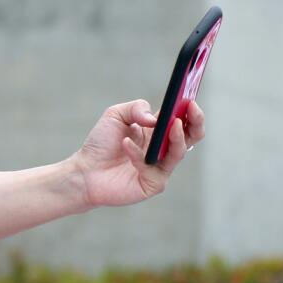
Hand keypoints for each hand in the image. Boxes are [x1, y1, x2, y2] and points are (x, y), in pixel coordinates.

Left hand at [68, 99, 205, 207]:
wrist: (85, 170)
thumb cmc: (101, 142)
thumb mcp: (116, 115)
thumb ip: (136, 108)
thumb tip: (155, 119)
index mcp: (158, 131)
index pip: (183, 120)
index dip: (190, 110)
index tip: (191, 99)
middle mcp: (163, 150)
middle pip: (191, 137)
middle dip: (196, 122)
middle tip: (192, 109)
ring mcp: (160, 168)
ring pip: (178, 153)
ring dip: (177, 137)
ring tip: (172, 123)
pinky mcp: (152, 184)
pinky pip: (152, 168)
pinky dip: (138, 154)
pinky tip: (125, 143)